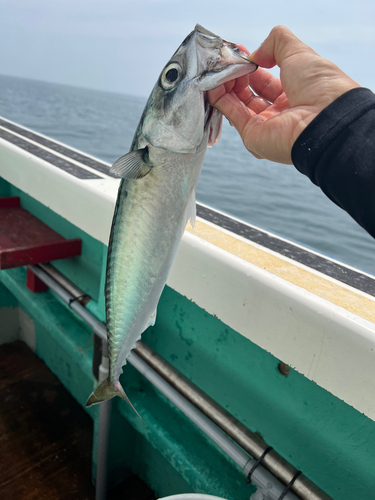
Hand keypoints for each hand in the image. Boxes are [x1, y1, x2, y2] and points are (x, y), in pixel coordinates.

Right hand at [208, 26, 359, 163]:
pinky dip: (220, 99)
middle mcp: (280, 114)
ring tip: (218, 69)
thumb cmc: (320, 87)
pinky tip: (213, 83)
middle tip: (226, 60)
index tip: (238, 53)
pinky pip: (233, 114)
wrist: (325, 119)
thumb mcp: (299, 52)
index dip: (251, 66)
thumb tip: (256, 53)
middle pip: (249, 93)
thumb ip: (276, 42)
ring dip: (225, 85)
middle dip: (236, 75)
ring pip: (238, 104)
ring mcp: (265, 127)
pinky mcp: (253, 136)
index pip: (265, 81)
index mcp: (295, 95)